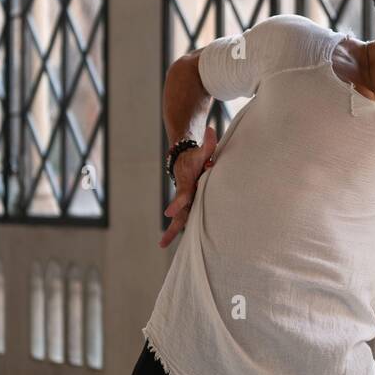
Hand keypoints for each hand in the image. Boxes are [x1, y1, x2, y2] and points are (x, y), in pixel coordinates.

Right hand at [160, 126, 217, 247]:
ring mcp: (186, 199)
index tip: (168, 212)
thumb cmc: (196, 156)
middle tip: (163, 241)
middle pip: (178, 213)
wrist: (184, 157)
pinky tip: (173, 239)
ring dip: (172, 230)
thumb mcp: (202, 150)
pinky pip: (185, 216)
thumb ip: (208, 143)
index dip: (177, 203)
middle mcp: (185, 194)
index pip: (182, 195)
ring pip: (180, 218)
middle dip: (172, 226)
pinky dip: (179, 227)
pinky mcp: (189, 202)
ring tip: (162, 244)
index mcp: (187, 184)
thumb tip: (211, 130)